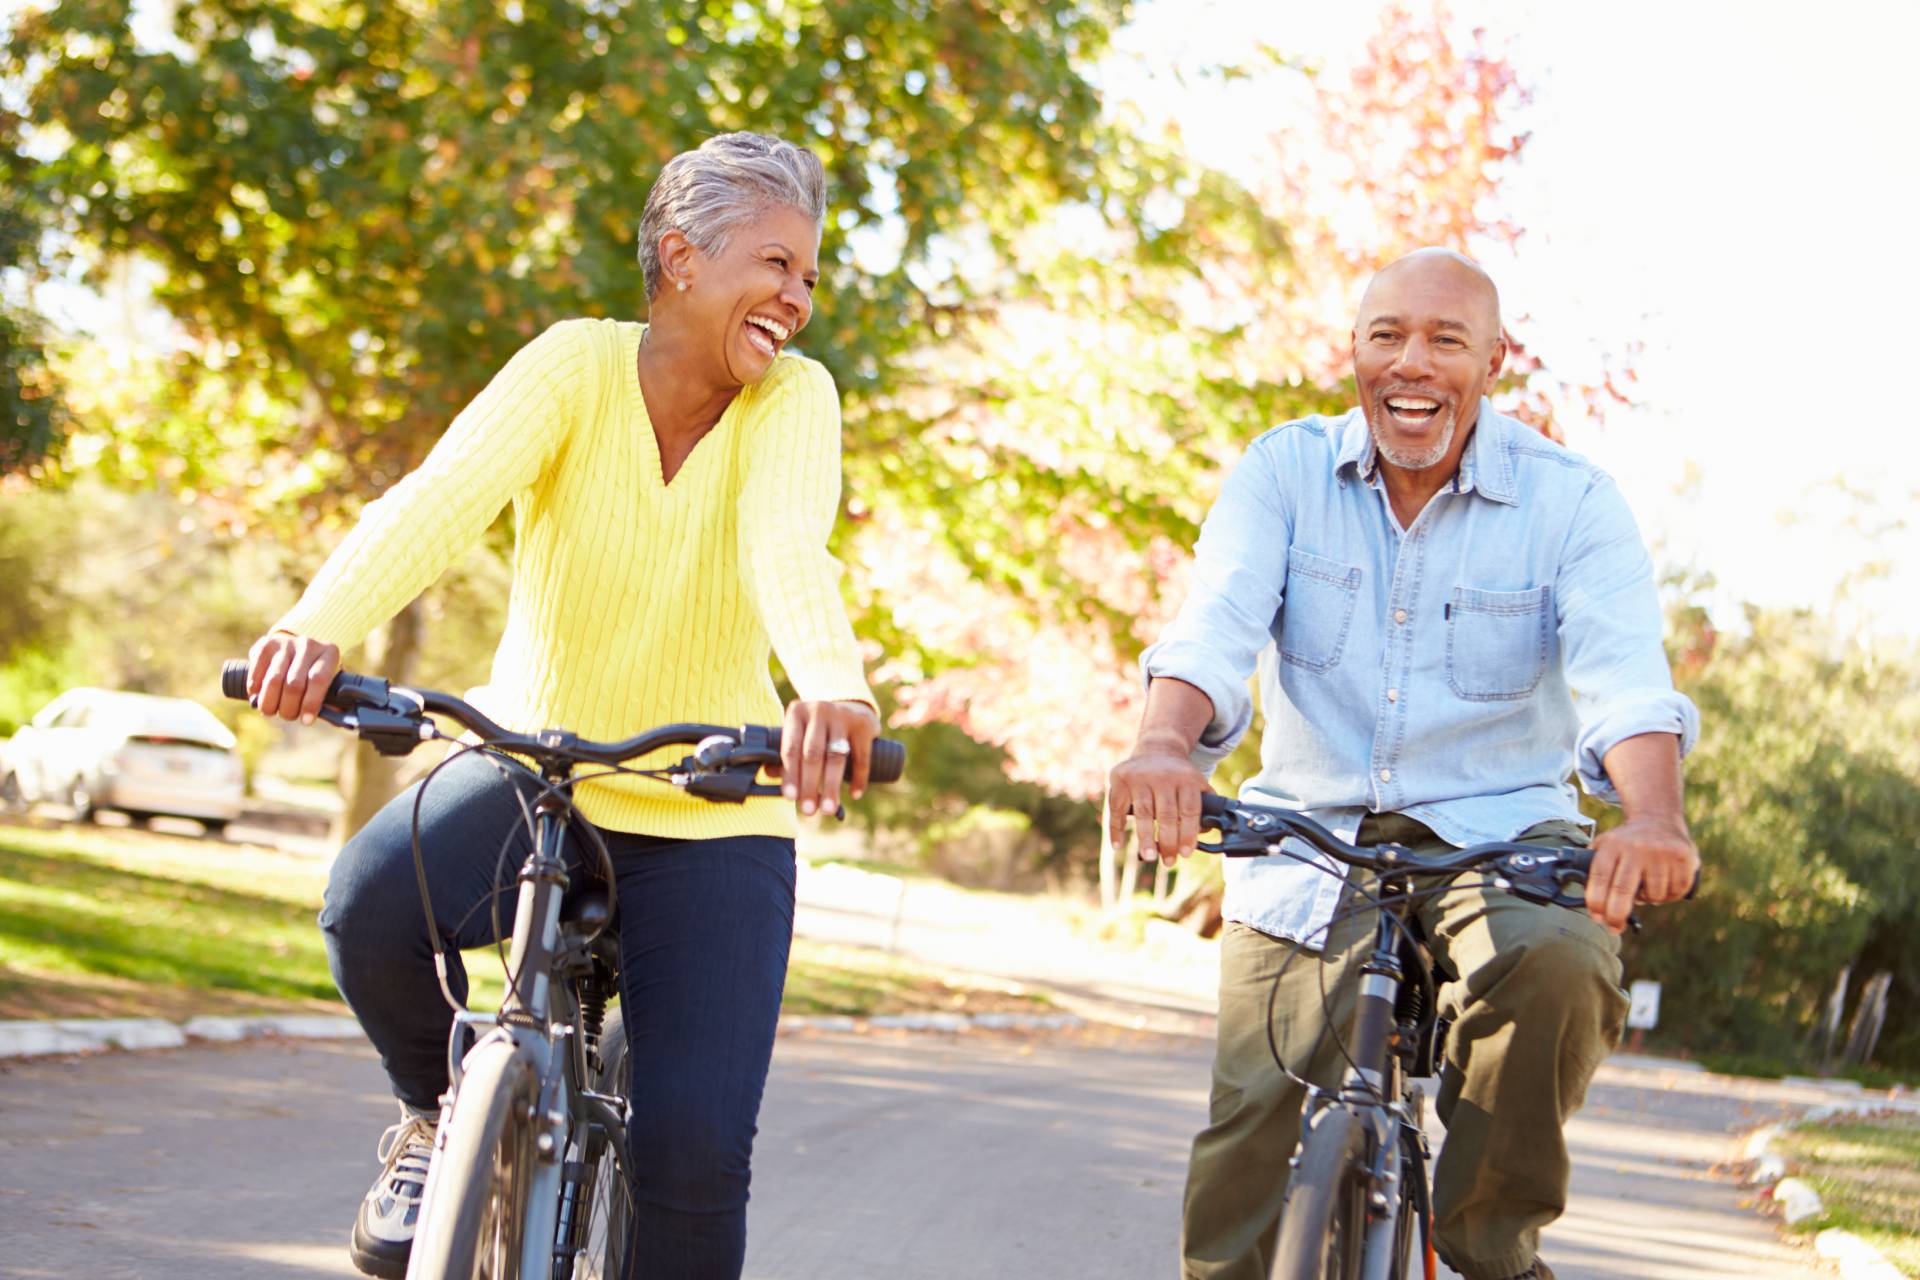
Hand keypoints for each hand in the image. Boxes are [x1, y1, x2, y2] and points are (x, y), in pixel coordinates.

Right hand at [247, 631, 341, 723]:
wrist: (296, 648)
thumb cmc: (315, 674)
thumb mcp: (329, 683)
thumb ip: (333, 701)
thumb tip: (337, 718)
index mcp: (329, 653)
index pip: (318, 680)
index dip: (310, 703)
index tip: (306, 721)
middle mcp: (308, 645)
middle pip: (294, 683)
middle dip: (288, 708)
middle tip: (288, 715)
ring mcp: (286, 643)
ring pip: (273, 680)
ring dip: (270, 702)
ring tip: (271, 710)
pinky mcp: (266, 644)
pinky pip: (257, 673)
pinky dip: (255, 690)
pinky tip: (258, 696)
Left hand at [779, 700, 879, 816]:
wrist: (850, 708)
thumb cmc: (817, 729)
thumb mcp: (799, 734)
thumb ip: (787, 755)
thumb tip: (770, 774)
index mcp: (796, 713)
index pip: (791, 748)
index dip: (790, 774)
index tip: (790, 797)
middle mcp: (819, 711)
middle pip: (813, 753)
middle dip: (810, 784)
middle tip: (809, 810)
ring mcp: (843, 716)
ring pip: (837, 757)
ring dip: (832, 786)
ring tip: (829, 809)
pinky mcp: (863, 724)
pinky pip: (861, 757)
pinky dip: (859, 778)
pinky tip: (854, 795)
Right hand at [1107, 740, 1209, 866]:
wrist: (1157, 750)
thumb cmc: (1179, 778)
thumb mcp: (1196, 784)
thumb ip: (1205, 806)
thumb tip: (1205, 834)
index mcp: (1186, 778)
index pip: (1189, 810)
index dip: (1188, 833)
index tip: (1186, 853)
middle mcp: (1163, 776)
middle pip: (1166, 814)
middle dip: (1168, 840)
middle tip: (1168, 862)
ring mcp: (1140, 777)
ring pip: (1143, 812)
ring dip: (1145, 837)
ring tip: (1149, 857)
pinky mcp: (1120, 780)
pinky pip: (1117, 808)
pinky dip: (1116, 828)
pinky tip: (1118, 846)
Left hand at [1585, 815, 1697, 934]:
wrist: (1658, 819)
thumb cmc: (1626, 842)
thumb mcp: (1605, 846)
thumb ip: (1593, 868)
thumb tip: (1590, 902)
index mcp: (1612, 846)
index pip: (1600, 879)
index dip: (1597, 903)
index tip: (1598, 919)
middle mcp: (1635, 848)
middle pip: (1622, 891)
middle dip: (1616, 916)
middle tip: (1614, 928)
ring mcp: (1660, 852)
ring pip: (1653, 896)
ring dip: (1650, 900)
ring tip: (1647, 887)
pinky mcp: (1683, 857)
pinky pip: (1676, 892)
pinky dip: (1670, 895)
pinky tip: (1665, 883)